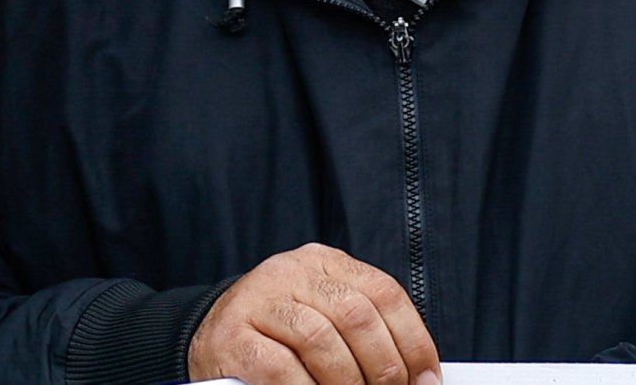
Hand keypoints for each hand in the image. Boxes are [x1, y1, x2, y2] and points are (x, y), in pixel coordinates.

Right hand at [188, 244, 438, 384]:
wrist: (209, 340)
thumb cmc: (280, 339)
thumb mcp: (325, 321)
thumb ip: (363, 336)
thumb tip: (419, 378)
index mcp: (323, 263)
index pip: (384, 293)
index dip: (413, 342)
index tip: (426, 381)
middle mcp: (291, 271)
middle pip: (357, 315)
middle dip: (384, 369)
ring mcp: (258, 300)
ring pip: (321, 339)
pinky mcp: (232, 336)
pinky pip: (280, 369)